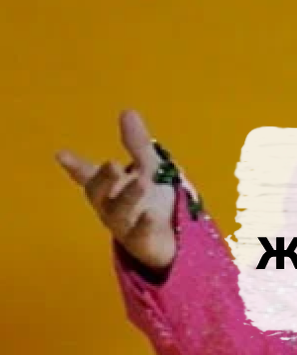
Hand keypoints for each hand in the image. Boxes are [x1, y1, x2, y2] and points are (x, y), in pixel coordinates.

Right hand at [56, 110, 177, 271]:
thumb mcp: (151, 167)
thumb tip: (127, 111)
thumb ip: (138, 144)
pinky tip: (151, 215)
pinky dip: (143, 225)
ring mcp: (125, 227)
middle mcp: (112, 206)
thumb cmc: (158, 200)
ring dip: (128, 197)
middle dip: (103, 179)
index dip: (76, 166)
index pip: (88, 175)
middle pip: (99, 194)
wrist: (177, 237)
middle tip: (112, 164)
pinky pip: (139, 235)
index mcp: (111, 188)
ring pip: (118, 213)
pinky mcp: (142, 243)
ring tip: (142, 182)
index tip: (62, 154)